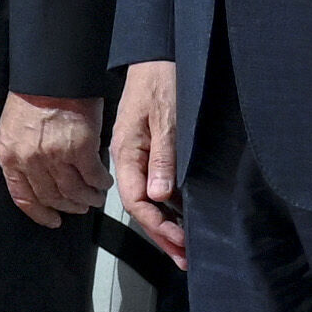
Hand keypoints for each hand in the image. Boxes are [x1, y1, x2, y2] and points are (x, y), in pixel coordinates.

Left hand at [0, 90, 101, 227]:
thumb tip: (38, 176)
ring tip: (96, 197)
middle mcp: (29, 160)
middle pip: (51, 197)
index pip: (23, 197)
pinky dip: (101, 183)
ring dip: (87, 198)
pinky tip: (104, 182)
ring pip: (74, 191)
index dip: (40, 213)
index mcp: (9, 155)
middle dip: (68, 206)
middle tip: (80, 207)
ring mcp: (54, 156)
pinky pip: (92, 176)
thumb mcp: (14, 127)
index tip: (53, 219)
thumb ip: (22, 153)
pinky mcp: (80, 148)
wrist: (51, 72)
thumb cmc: (34, 94)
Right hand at [109, 58, 185, 267]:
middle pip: (141, 206)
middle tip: (184, 258)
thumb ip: (162, 156)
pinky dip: (169, 205)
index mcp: (126, 152)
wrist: (159, 53)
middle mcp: (129, 158)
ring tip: (185, 246)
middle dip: (162, 234)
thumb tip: (160, 196)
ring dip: (166, 223)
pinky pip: (155, 184)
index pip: (135, 201)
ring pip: (149, 198)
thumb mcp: (166, 117)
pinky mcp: (150, 149)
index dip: (156, 226)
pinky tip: (183, 216)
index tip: (179, 242)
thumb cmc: (162, 79)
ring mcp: (139, 154)